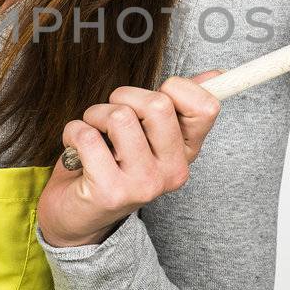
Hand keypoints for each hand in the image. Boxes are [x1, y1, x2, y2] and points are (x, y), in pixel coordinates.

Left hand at [36, 69, 224, 248]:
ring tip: (93, 133)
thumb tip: (215, 75)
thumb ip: (178, 105)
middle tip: (110, 116)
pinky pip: (87, 136)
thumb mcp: (148, 134)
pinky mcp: (110, 192)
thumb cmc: (111, 164)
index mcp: (187, 153)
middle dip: (123, 96)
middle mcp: (173, 171)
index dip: (175, 88)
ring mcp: (144, 185)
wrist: (78, 214)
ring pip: (119, 117)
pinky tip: (76, 149)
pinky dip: (73, 132)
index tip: (148, 102)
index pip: (206, 107)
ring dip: (95, 114)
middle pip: (159, 104)